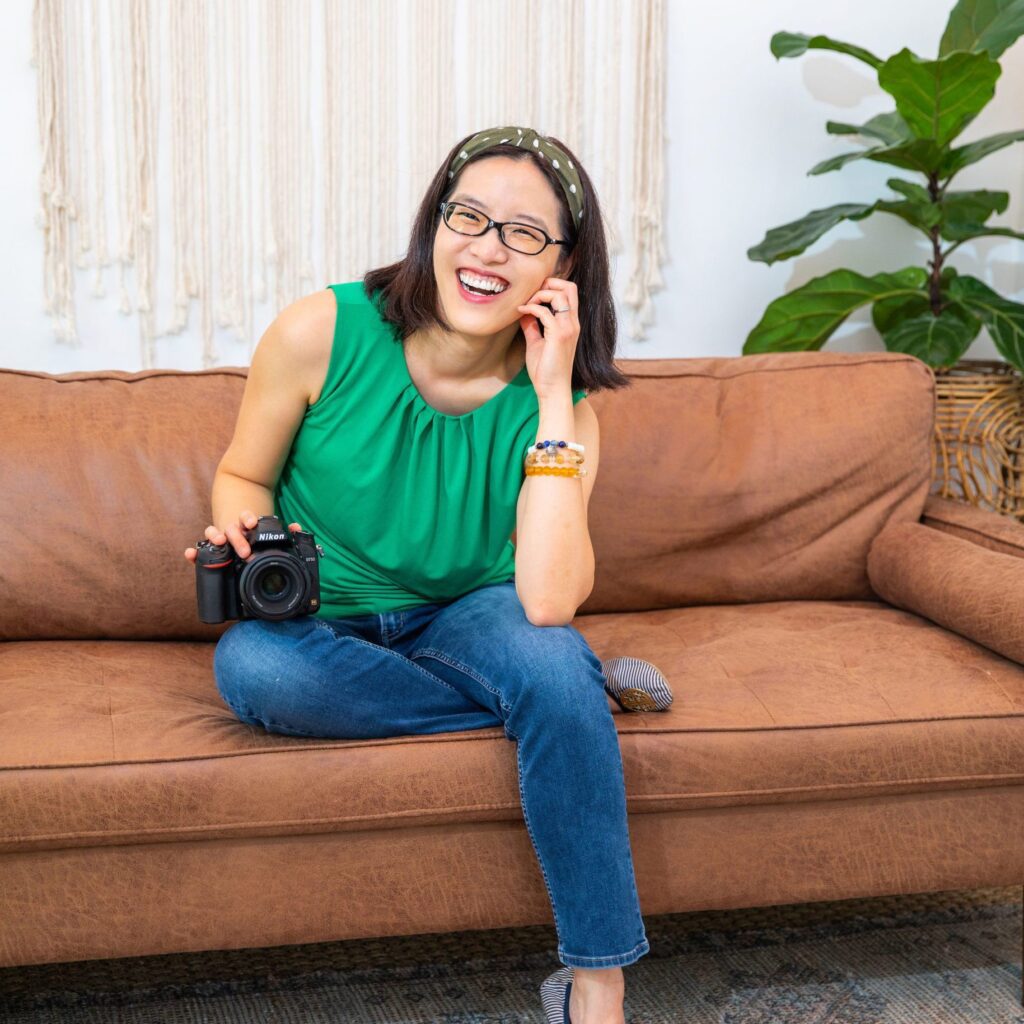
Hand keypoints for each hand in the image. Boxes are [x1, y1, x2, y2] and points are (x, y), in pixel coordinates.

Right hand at [184, 511, 303, 563]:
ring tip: (219, 543)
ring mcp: (220, 538)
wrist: (240, 531)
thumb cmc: (256, 536)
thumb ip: (284, 532)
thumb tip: (296, 528)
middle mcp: (232, 529)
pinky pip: (200, 549)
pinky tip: (191, 553)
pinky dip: (194, 551)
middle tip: (245, 551)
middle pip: (231, 529)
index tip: (252, 524)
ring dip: (214, 536)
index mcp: (247, 525)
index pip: (246, 517)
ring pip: (213, 533)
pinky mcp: (210, 549)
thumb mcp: (269, 533)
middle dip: (237, 538)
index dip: (248, 518)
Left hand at [517, 276, 579, 400]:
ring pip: (559, 294)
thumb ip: (532, 326)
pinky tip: (521, 313)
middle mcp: (572, 323)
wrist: (552, 390)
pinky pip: (545, 311)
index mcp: (570, 324)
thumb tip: (524, 312)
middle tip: (531, 293)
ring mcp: (568, 328)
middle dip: (549, 283)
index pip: (569, 292)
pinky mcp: (559, 336)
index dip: (552, 286)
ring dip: (539, 294)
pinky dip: (531, 308)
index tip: (533, 295)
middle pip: (569, 287)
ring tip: (526, 304)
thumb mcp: (536, 343)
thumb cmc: (545, 370)